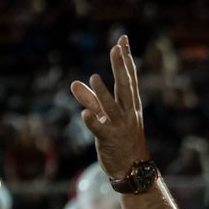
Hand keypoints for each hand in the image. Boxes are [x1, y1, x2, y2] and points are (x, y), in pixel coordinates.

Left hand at [69, 35, 149, 180]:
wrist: (134, 169)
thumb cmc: (121, 141)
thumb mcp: (106, 117)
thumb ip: (90, 100)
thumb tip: (74, 83)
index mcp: (129, 105)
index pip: (129, 77)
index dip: (126, 58)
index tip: (122, 39)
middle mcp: (127, 113)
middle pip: (124, 86)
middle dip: (121, 67)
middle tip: (117, 48)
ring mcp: (119, 126)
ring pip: (111, 107)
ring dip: (103, 93)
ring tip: (95, 77)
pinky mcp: (109, 140)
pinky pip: (99, 130)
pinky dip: (93, 122)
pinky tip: (85, 114)